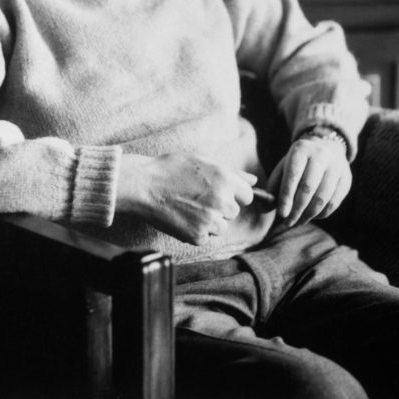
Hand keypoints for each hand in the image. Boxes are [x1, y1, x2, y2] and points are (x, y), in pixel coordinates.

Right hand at [117, 154, 256, 244]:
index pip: (247, 195)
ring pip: (220, 227)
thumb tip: (254, 180)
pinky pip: (205, 237)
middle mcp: (222, 201)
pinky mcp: (197, 236)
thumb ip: (232, 173)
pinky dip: (195, 231)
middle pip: (232, 212)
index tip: (218, 193)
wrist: (143, 185)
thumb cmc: (171, 169)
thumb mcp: (203, 161)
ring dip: (208, 222)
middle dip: (219, 208)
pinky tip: (181, 218)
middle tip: (197, 199)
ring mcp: (210, 220)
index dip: (233, 194)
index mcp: (226, 179)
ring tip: (187, 208)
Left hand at [266, 136, 351, 227]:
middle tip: (287, 222)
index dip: (286, 197)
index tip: (281, 214)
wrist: (327, 146)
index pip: (293, 176)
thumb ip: (274, 185)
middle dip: (296, 210)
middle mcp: (321, 155)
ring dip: (308, 215)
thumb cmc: (299, 162)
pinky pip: (333, 203)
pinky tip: (311, 216)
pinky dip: (321, 214)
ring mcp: (336, 167)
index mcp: (301, 149)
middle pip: (308, 188)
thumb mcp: (284, 166)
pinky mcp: (346, 179)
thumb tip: (266, 208)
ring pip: (322, 198)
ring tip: (297, 222)